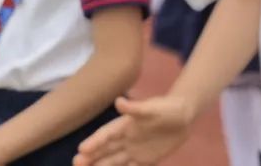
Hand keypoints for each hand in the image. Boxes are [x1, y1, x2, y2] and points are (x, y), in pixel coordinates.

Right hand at [72, 95, 193, 165]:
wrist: (184, 117)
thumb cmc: (168, 108)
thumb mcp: (154, 108)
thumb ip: (136, 108)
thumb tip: (118, 101)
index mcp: (126, 124)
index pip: (106, 134)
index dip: (94, 141)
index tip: (81, 149)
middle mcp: (126, 138)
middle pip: (104, 149)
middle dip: (90, 157)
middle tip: (76, 163)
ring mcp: (134, 150)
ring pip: (113, 161)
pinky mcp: (145, 159)